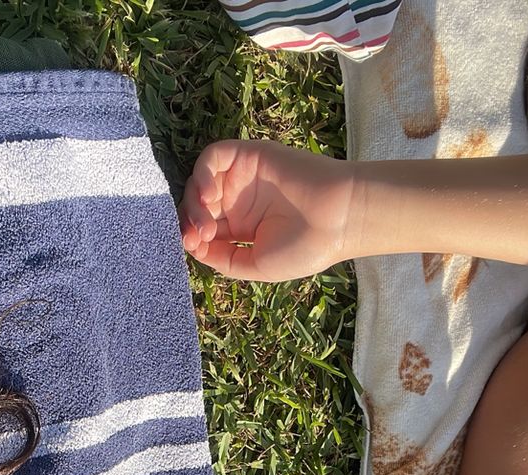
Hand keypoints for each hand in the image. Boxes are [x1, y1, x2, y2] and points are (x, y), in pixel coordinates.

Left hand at [179, 139, 355, 281]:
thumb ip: (223, 259)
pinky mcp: (249, 156)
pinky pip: (214, 157)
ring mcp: (242, 177)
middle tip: (199, 237)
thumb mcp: (256, 266)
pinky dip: (202, 174)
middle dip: (190, 222)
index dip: (191, 236)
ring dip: (194, 203)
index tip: (193, 247)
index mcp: (241, 227)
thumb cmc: (304, 247)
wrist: (337, 219)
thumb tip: (193, 248)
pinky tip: (208, 196)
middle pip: (197, 205)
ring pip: (201, 182)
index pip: (203, 227)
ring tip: (205, 225)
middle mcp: (239, 200)